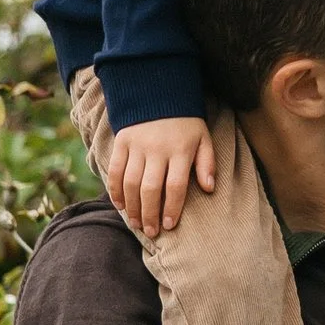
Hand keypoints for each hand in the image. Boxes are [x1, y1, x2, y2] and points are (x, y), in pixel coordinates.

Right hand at [105, 115, 216, 238]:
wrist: (159, 93)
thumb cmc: (185, 123)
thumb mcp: (203, 138)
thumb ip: (207, 163)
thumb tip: (209, 188)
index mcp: (180, 150)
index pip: (175, 186)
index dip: (171, 208)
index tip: (169, 226)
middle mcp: (157, 149)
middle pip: (150, 188)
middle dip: (150, 214)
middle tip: (151, 232)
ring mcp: (137, 145)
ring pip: (131, 182)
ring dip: (133, 207)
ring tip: (137, 224)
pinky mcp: (122, 141)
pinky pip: (116, 169)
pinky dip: (115, 189)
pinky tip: (120, 205)